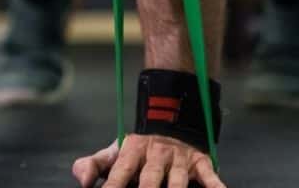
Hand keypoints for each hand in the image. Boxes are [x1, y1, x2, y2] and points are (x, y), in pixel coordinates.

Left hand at [71, 134, 224, 187]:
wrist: (170, 117)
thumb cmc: (138, 149)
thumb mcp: (115, 153)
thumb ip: (94, 165)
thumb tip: (83, 182)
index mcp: (132, 152)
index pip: (119, 172)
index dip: (113, 186)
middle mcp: (156, 156)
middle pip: (150, 180)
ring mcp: (179, 160)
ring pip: (178, 181)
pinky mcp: (200, 162)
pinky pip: (210, 176)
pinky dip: (216, 186)